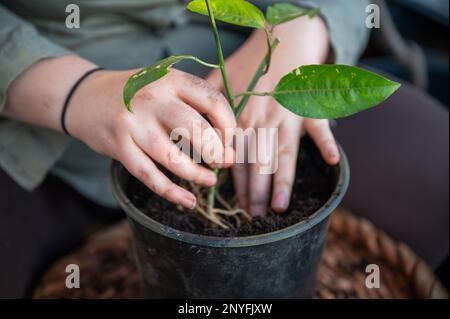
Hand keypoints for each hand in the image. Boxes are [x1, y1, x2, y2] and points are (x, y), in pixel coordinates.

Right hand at [67, 68, 235, 209]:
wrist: (86, 96)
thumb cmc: (138, 95)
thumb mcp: (166, 86)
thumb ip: (195, 108)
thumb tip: (229, 145)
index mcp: (171, 78)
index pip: (213, 102)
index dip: (229, 126)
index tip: (232, 142)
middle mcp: (152, 98)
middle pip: (195, 129)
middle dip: (216, 151)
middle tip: (224, 162)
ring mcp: (133, 123)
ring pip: (171, 156)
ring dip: (196, 174)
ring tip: (211, 181)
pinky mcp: (118, 145)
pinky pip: (148, 175)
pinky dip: (170, 192)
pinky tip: (188, 201)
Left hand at [207, 16, 339, 216]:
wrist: (281, 41)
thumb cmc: (251, 65)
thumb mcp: (222, 81)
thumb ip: (207, 104)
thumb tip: (191, 122)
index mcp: (241, 118)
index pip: (237, 158)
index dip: (237, 184)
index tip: (237, 206)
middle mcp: (263, 121)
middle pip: (258, 163)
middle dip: (255, 192)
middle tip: (254, 217)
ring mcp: (287, 116)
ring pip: (284, 154)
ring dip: (283, 181)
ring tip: (280, 206)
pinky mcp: (309, 108)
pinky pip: (321, 126)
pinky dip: (328, 141)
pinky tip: (333, 161)